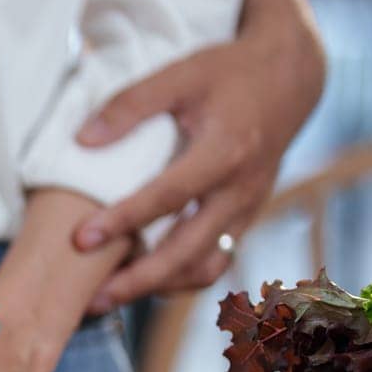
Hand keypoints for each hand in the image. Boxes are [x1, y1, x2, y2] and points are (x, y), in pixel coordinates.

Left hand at [71, 26, 325, 312]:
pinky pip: (215, 260)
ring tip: (110, 298)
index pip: (169, 197)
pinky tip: (143, 282)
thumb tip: (82, 141)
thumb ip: (131, 104)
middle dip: (139, 281)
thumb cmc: (229, 72)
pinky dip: (180, 277)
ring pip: (205, 267)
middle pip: (188, 251)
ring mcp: (247, 209)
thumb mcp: (181, 73)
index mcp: (226, 152)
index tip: (80, 239)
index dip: (124, 220)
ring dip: (159, 288)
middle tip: (91, 299)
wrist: (291, 79)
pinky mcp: (246, 217)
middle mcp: (241, 190)